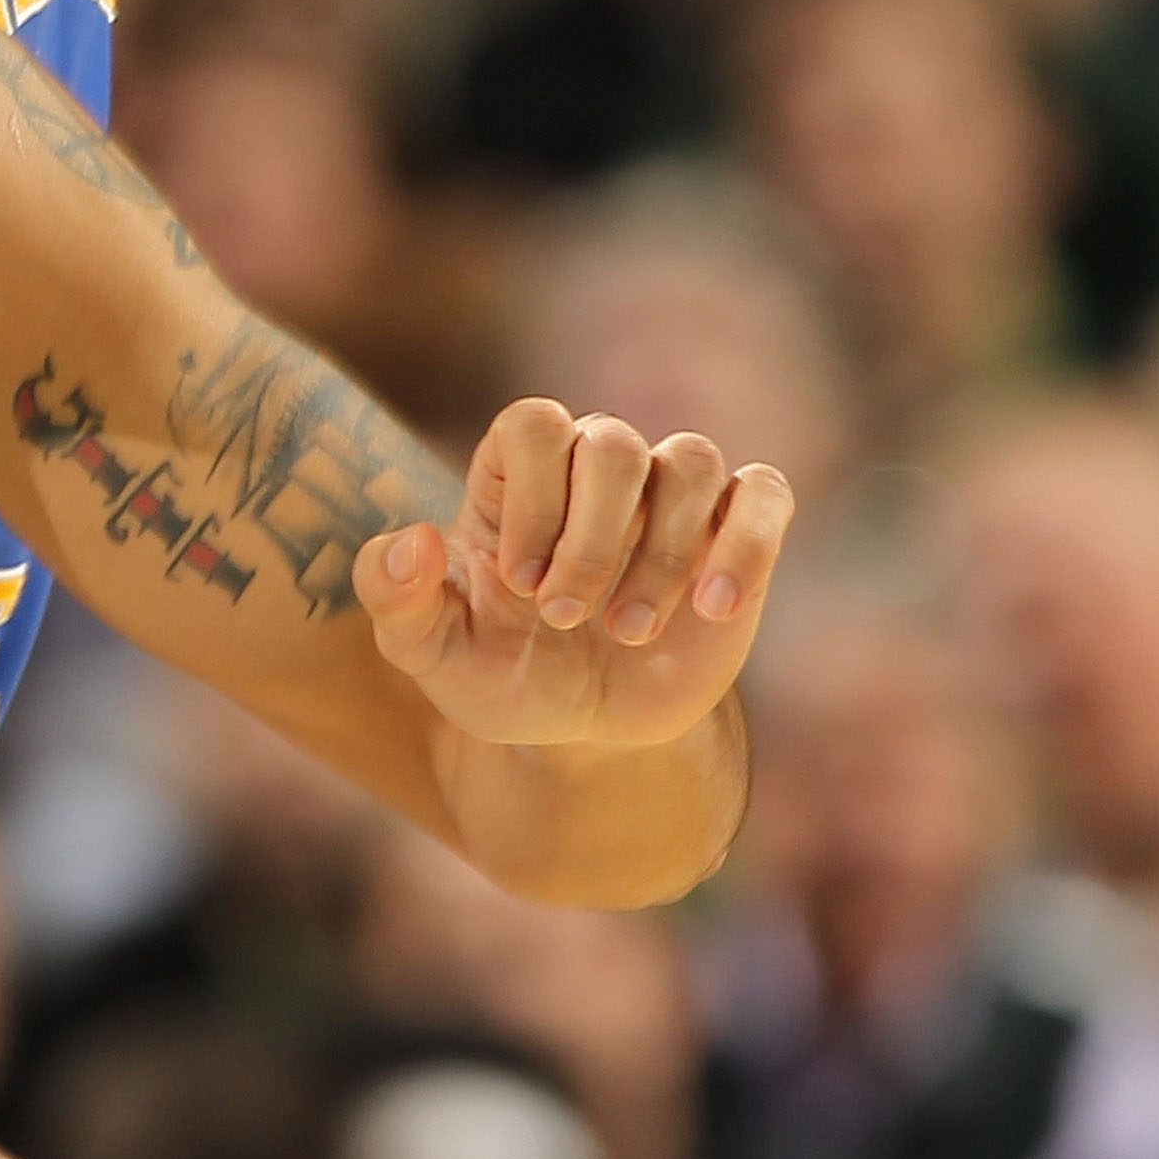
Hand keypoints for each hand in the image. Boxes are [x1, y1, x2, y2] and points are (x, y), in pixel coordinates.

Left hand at [360, 400, 791, 753]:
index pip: (533, 424)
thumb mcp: (430, 653)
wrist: (584, 733)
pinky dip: (746, 543)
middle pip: (611, 441)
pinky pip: (763, 494)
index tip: (520, 584)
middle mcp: (594, 467)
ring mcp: (669, 496)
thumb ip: (395, 599)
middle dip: (589, 539)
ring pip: (688, 461)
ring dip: (660, 554)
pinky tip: (713, 608)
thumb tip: (411, 541)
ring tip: (628, 634)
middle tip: (563, 618)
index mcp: (516, 474)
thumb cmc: (501, 675)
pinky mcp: (732, 534)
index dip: (531, 500)